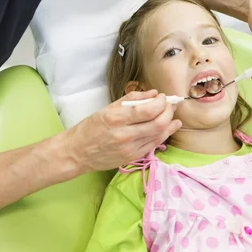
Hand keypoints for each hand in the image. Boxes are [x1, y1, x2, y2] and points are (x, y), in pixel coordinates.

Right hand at [60, 90, 181, 172]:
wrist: (77, 152)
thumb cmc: (90, 128)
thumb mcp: (108, 108)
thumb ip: (132, 99)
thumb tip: (153, 94)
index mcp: (116, 118)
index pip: (148, 110)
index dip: (161, 102)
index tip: (162, 97)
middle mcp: (124, 134)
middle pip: (158, 123)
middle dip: (168, 112)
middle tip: (170, 105)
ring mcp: (129, 148)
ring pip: (159, 135)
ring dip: (170, 124)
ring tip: (173, 116)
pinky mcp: (132, 157)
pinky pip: (153, 145)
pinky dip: (162, 135)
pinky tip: (167, 129)